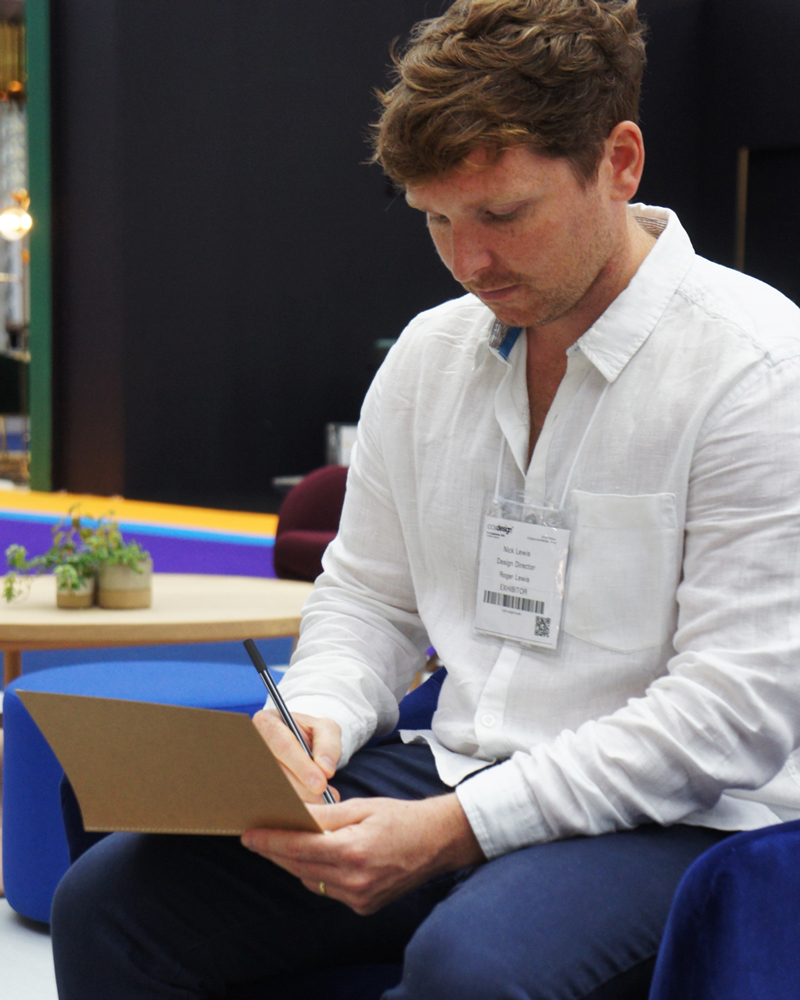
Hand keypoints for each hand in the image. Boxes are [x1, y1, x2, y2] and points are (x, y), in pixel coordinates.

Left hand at [241, 793, 484, 914]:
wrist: (437, 842)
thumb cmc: (400, 818)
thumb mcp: (362, 807)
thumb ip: (325, 814)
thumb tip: (293, 813)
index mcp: (352, 851)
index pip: (298, 849)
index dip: (269, 842)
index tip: (248, 835)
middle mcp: (353, 881)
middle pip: (299, 867)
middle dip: (275, 852)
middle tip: (256, 836)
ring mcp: (359, 898)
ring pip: (310, 880)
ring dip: (294, 863)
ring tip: (280, 844)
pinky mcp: (364, 906)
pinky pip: (327, 890)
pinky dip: (315, 873)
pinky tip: (313, 857)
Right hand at [251, 709, 341, 803]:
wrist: (300, 746)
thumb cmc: (311, 735)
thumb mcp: (325, 729)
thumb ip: (329, 744)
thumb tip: (325, 769)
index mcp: (267, 722)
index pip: (282, 746)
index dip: (302, 767)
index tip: (320, 784)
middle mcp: (252, 745)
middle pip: (276, 772)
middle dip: (302, 788)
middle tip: (323, 797)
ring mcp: (248, 768)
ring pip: (272, 790)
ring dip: (298, 800)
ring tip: (320, 801)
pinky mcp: (251, 787)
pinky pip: (270, 801)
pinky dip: (291, 807)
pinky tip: (308, 807)